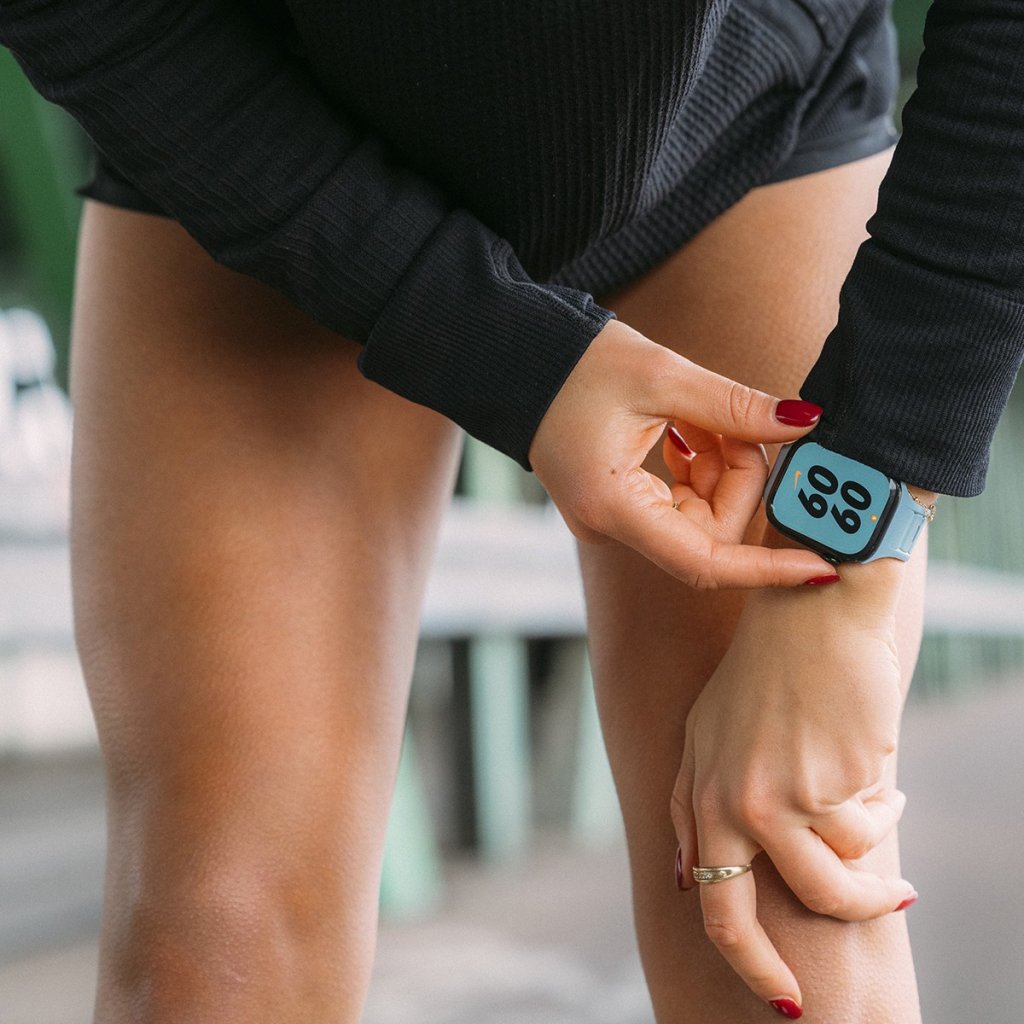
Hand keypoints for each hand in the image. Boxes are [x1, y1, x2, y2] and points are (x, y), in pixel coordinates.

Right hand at [529, 318, 834, 588]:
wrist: (518, 364)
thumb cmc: (575, 367)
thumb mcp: (661, 376)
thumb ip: (736, 407)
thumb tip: (804, 423)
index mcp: (614, 506)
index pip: (705, 562)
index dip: (767, 568)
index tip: (819, 568)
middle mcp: (612, 527)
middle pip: (711, 531)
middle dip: (738, 478)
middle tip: (737, 421)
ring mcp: (615, 520)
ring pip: (701, 516)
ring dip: (719, 467)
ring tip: (698, 415)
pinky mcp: (620, 507)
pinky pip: (681, 504)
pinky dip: (698, 467)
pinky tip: (684, 429)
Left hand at [671, 566, 917, 1012]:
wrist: (807, 612)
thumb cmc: (767, 672)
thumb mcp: (712, 735)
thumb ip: (699, 805)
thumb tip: (690, 881)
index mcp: (696, 787)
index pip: (705, 895)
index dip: (738, 951)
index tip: (776, 987)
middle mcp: (723, 799)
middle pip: (735, 922)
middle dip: (767, 977)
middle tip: (804, 1011)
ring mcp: (772, 795)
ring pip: (829, 886)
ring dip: (868, 875)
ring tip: (883, 828)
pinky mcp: (824, 784)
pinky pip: (866, 835)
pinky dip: (883, 816)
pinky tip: (882, 776)